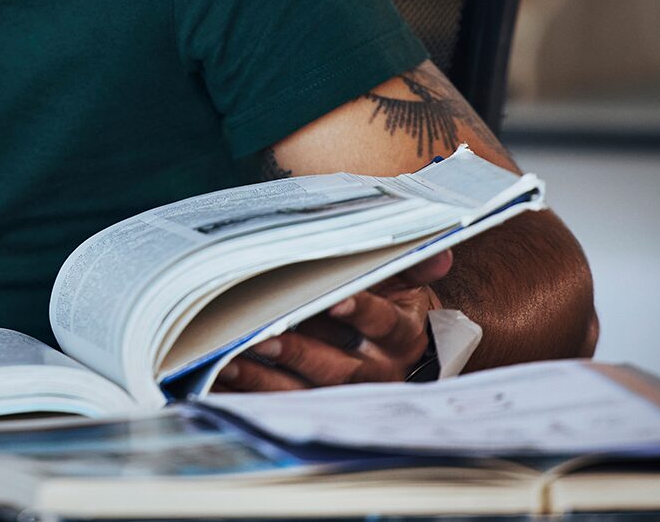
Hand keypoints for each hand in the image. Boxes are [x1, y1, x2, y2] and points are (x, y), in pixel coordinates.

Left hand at [214, 250, 451, 391]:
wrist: (407, 351)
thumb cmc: (395, 307)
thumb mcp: (409, 285)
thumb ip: (415, 266)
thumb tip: (441, 250)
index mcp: (402, 336)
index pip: (384, 324)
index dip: (362, 312)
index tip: (335, 300)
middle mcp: (377, 373)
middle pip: (340, 368)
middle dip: (301, 353)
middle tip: (266, 338)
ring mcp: (346, 397)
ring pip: (306, 393)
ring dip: (266, 380)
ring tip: (229, 362)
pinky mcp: (316, 407)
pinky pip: (280, 406)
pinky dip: (248, 395)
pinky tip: (219, 381)